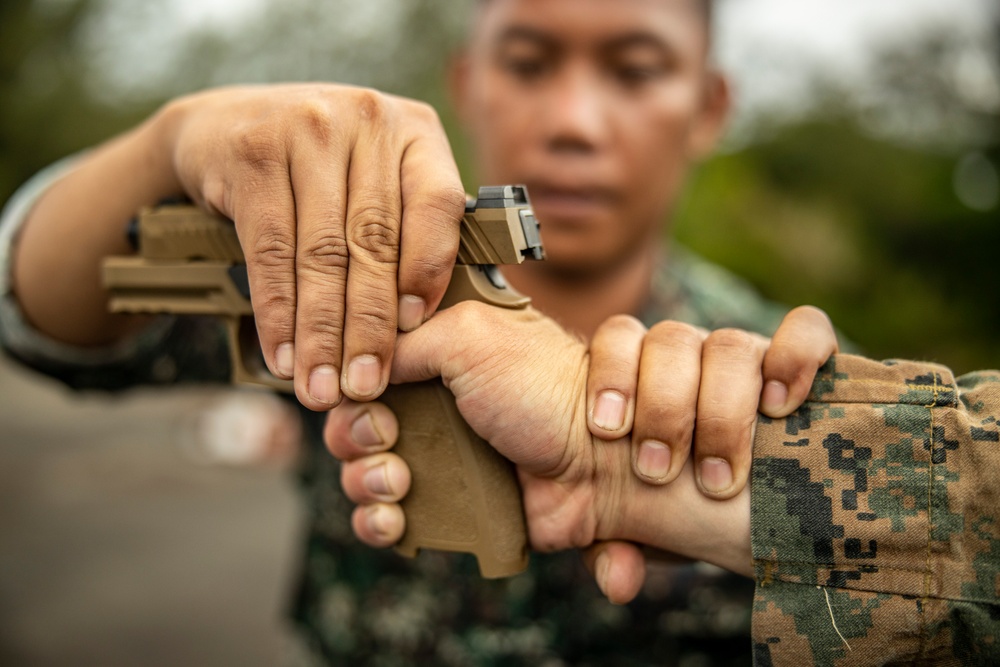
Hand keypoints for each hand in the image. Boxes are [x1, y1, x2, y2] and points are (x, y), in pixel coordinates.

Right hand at [164, 84, 465, 408]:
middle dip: (369, 327)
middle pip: (374, 240)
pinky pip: (270, 250)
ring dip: (321, 334)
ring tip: (321, 387)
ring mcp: (308, 130)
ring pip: (321, 253)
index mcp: (414, 131)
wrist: (220, 127)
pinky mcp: (252, 153)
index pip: (438, 205)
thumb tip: (425, 324)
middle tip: (364, 385)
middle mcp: (366, 120)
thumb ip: (406, 229)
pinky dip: (276, 313)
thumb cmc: (317, 170)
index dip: (428, 271)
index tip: (417, 330)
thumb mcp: (373, 179)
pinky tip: (282, 355)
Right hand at [326, 303, 752, 581]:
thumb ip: (403, 341)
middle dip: (354, 436)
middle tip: (387, 439)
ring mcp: (436, 458)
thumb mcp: (470, 335)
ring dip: (364, 480)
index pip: (361, 369)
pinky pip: (387, 520)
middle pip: (352, 423)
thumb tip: (353, 371)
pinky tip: (394, 519)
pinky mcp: (447, 508)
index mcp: (432, 356)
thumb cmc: (543, 388)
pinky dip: (377, 523)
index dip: (350, 387)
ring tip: (398, 480)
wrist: (599, 460)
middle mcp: (429, 405)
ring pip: (361, 474)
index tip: (367, 398)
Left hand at [582, 306, 836, 601]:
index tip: (608, 432)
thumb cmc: (664, 513)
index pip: (619, 338)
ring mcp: (746, 359)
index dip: (611, 376)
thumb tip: (620, 581)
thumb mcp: (628, 532)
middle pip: (673, 341)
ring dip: (722, 409)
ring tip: (719, 474)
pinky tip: (783, 403)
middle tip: (657, 472)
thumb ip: (610, 545)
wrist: (729, 516)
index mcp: (638, 376)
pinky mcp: (802, 366)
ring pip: (731, 346)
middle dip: (664, 409)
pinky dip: (797, 355)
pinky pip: (808, 332)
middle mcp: (689, 357)